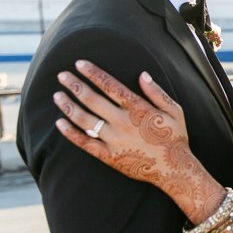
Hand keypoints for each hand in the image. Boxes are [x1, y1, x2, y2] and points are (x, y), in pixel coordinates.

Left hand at [53, 60, 199, 190]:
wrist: (173, 169)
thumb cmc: (174, 137)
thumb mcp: (174, 111)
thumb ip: (157, 92)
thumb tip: (142, 74)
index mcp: (137, 108)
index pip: (110, 85)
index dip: (93, 73)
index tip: (79, 64)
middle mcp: (122, 122)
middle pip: (92, 99)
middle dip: (75, 85)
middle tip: (61, 75)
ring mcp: (113, 140)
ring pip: (84, 120)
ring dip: (68, 106)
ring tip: (57, 95)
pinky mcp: (108, 156)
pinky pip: (84, 143)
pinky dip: (70, 133)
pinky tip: (59, 123)